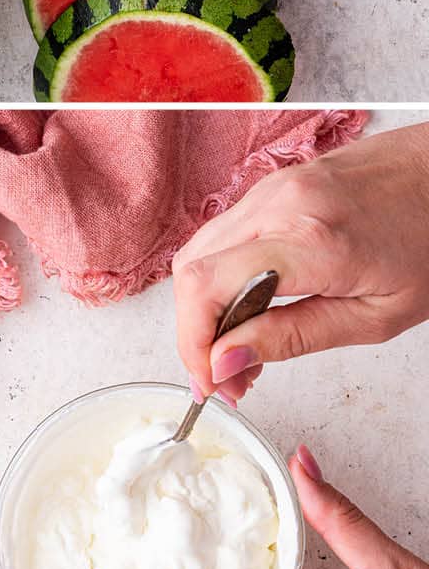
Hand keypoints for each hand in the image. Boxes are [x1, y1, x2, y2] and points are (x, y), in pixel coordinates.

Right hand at [172, 122, 428, 403]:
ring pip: (198, 253)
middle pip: (190, 272)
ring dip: (206, 309)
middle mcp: (279, 204)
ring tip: (242, 347)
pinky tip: (251, 308)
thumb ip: (295, 337)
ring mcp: (270, 188)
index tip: (214, 382)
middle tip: (227, 377)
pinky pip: (222, 236)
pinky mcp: (270, 186)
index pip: (207, 288)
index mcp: (312, 241)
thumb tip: (228, 360)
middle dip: (196, 334)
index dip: (194, 344)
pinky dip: (221, 279)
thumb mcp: (377, 316)